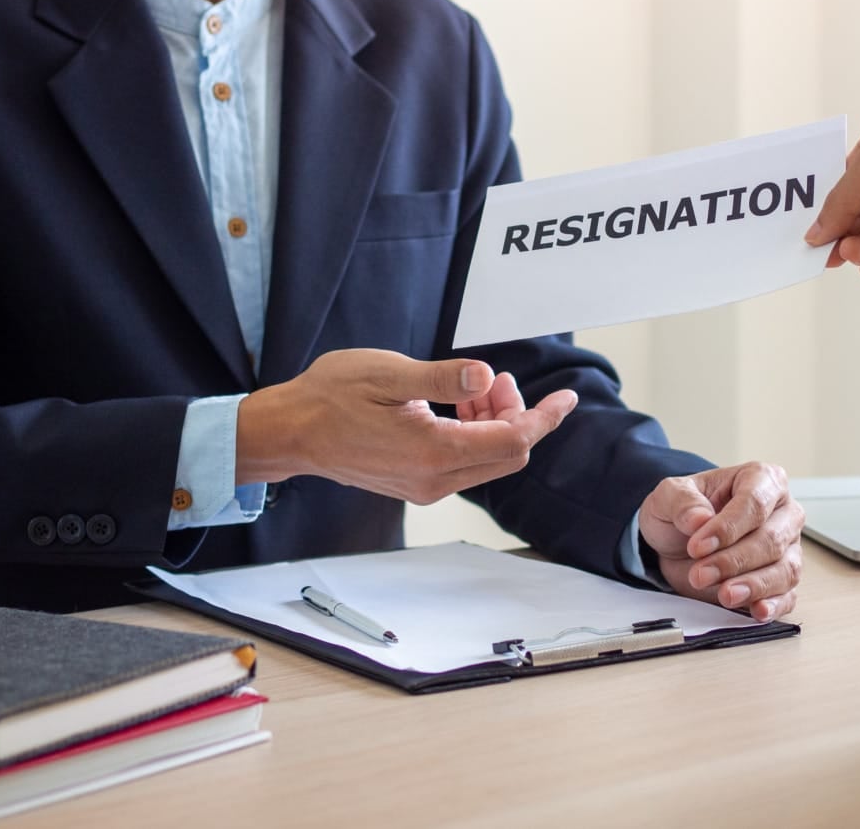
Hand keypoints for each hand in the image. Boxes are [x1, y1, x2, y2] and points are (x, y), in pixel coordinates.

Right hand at [234, 349, 577, 503]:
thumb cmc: (331, 397)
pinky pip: (464, 462)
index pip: (513, 440)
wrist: (291, 433)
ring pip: (488, 459)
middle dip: (517, 414)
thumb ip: (443, 377)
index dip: (545, 417)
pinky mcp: (415, 483)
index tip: (568, 396)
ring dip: (494, 422)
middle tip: (495, 378)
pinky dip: (474, 433)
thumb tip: (486, 375)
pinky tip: (457, 405)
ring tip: (474, 386)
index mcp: (433, 451)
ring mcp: (425, 486)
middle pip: (508, 454)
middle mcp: (434, 478)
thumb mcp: (389, 374)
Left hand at [638, 463, 804, 620]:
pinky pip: (788, 595)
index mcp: (761, 480)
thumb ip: (682, 502)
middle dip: (733, 561)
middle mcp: (782, 512)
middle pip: (771, 539)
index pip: (755, 502)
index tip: (697, 546)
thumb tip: (699, 518)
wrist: (678, 542)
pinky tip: (756, 610)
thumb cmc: (684, 512)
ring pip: (784, 569)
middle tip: (700, 574)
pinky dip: (773, 605)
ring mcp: (787, 547)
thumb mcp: (668, 497)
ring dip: (752, 585)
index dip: (727, 527)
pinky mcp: (783, 579)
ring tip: (724, 595)